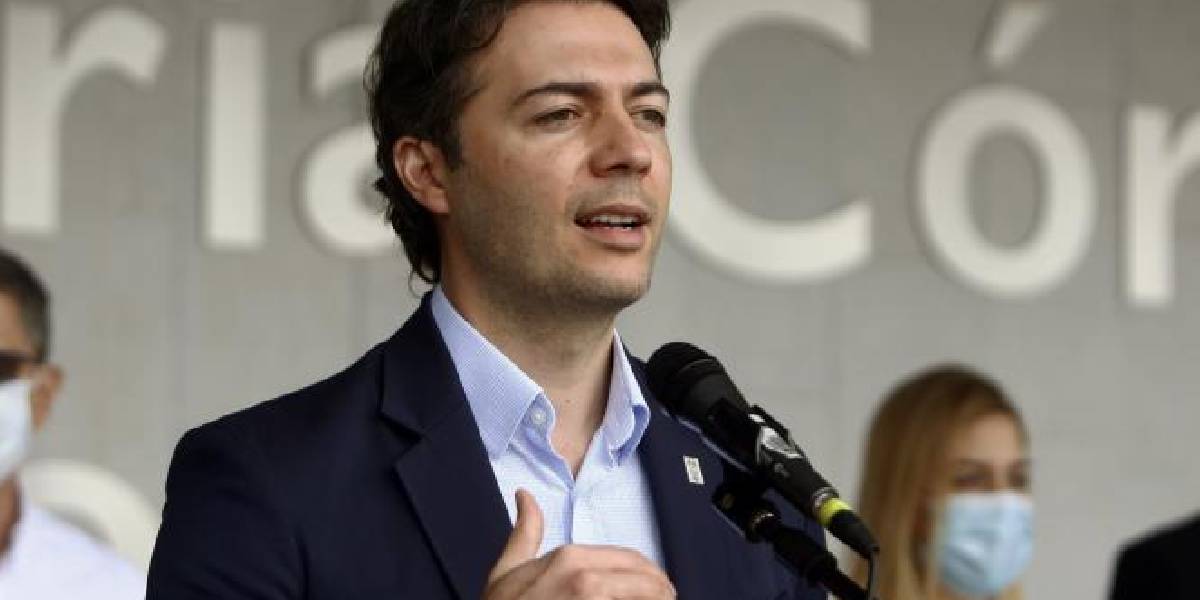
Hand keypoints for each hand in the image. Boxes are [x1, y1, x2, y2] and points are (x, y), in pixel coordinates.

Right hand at [483, 489, 676, 598]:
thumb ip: (525, 533)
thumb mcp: (506, 571)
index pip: (632, 561)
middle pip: (648, 582)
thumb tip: (525, 495)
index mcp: (570, 559)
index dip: (650, 577)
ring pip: (648, 599)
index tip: (659, 589)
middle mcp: (586, 579)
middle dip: (662, 592)